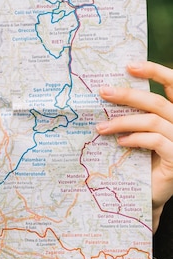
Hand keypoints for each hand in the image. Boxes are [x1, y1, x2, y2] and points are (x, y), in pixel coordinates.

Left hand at [96, 61, 172, 232]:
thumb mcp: (139, 130)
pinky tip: (120, 142)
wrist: (149, 192)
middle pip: (157, 101)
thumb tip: (107, 89)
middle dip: (128, 95)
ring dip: (124, 121)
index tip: (129, 66)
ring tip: (102, 127)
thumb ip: (135, 112)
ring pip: (153, 121)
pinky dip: (135, 138)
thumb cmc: (142, 157)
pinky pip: (156, 140)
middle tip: (103, 92)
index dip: (155, 71)